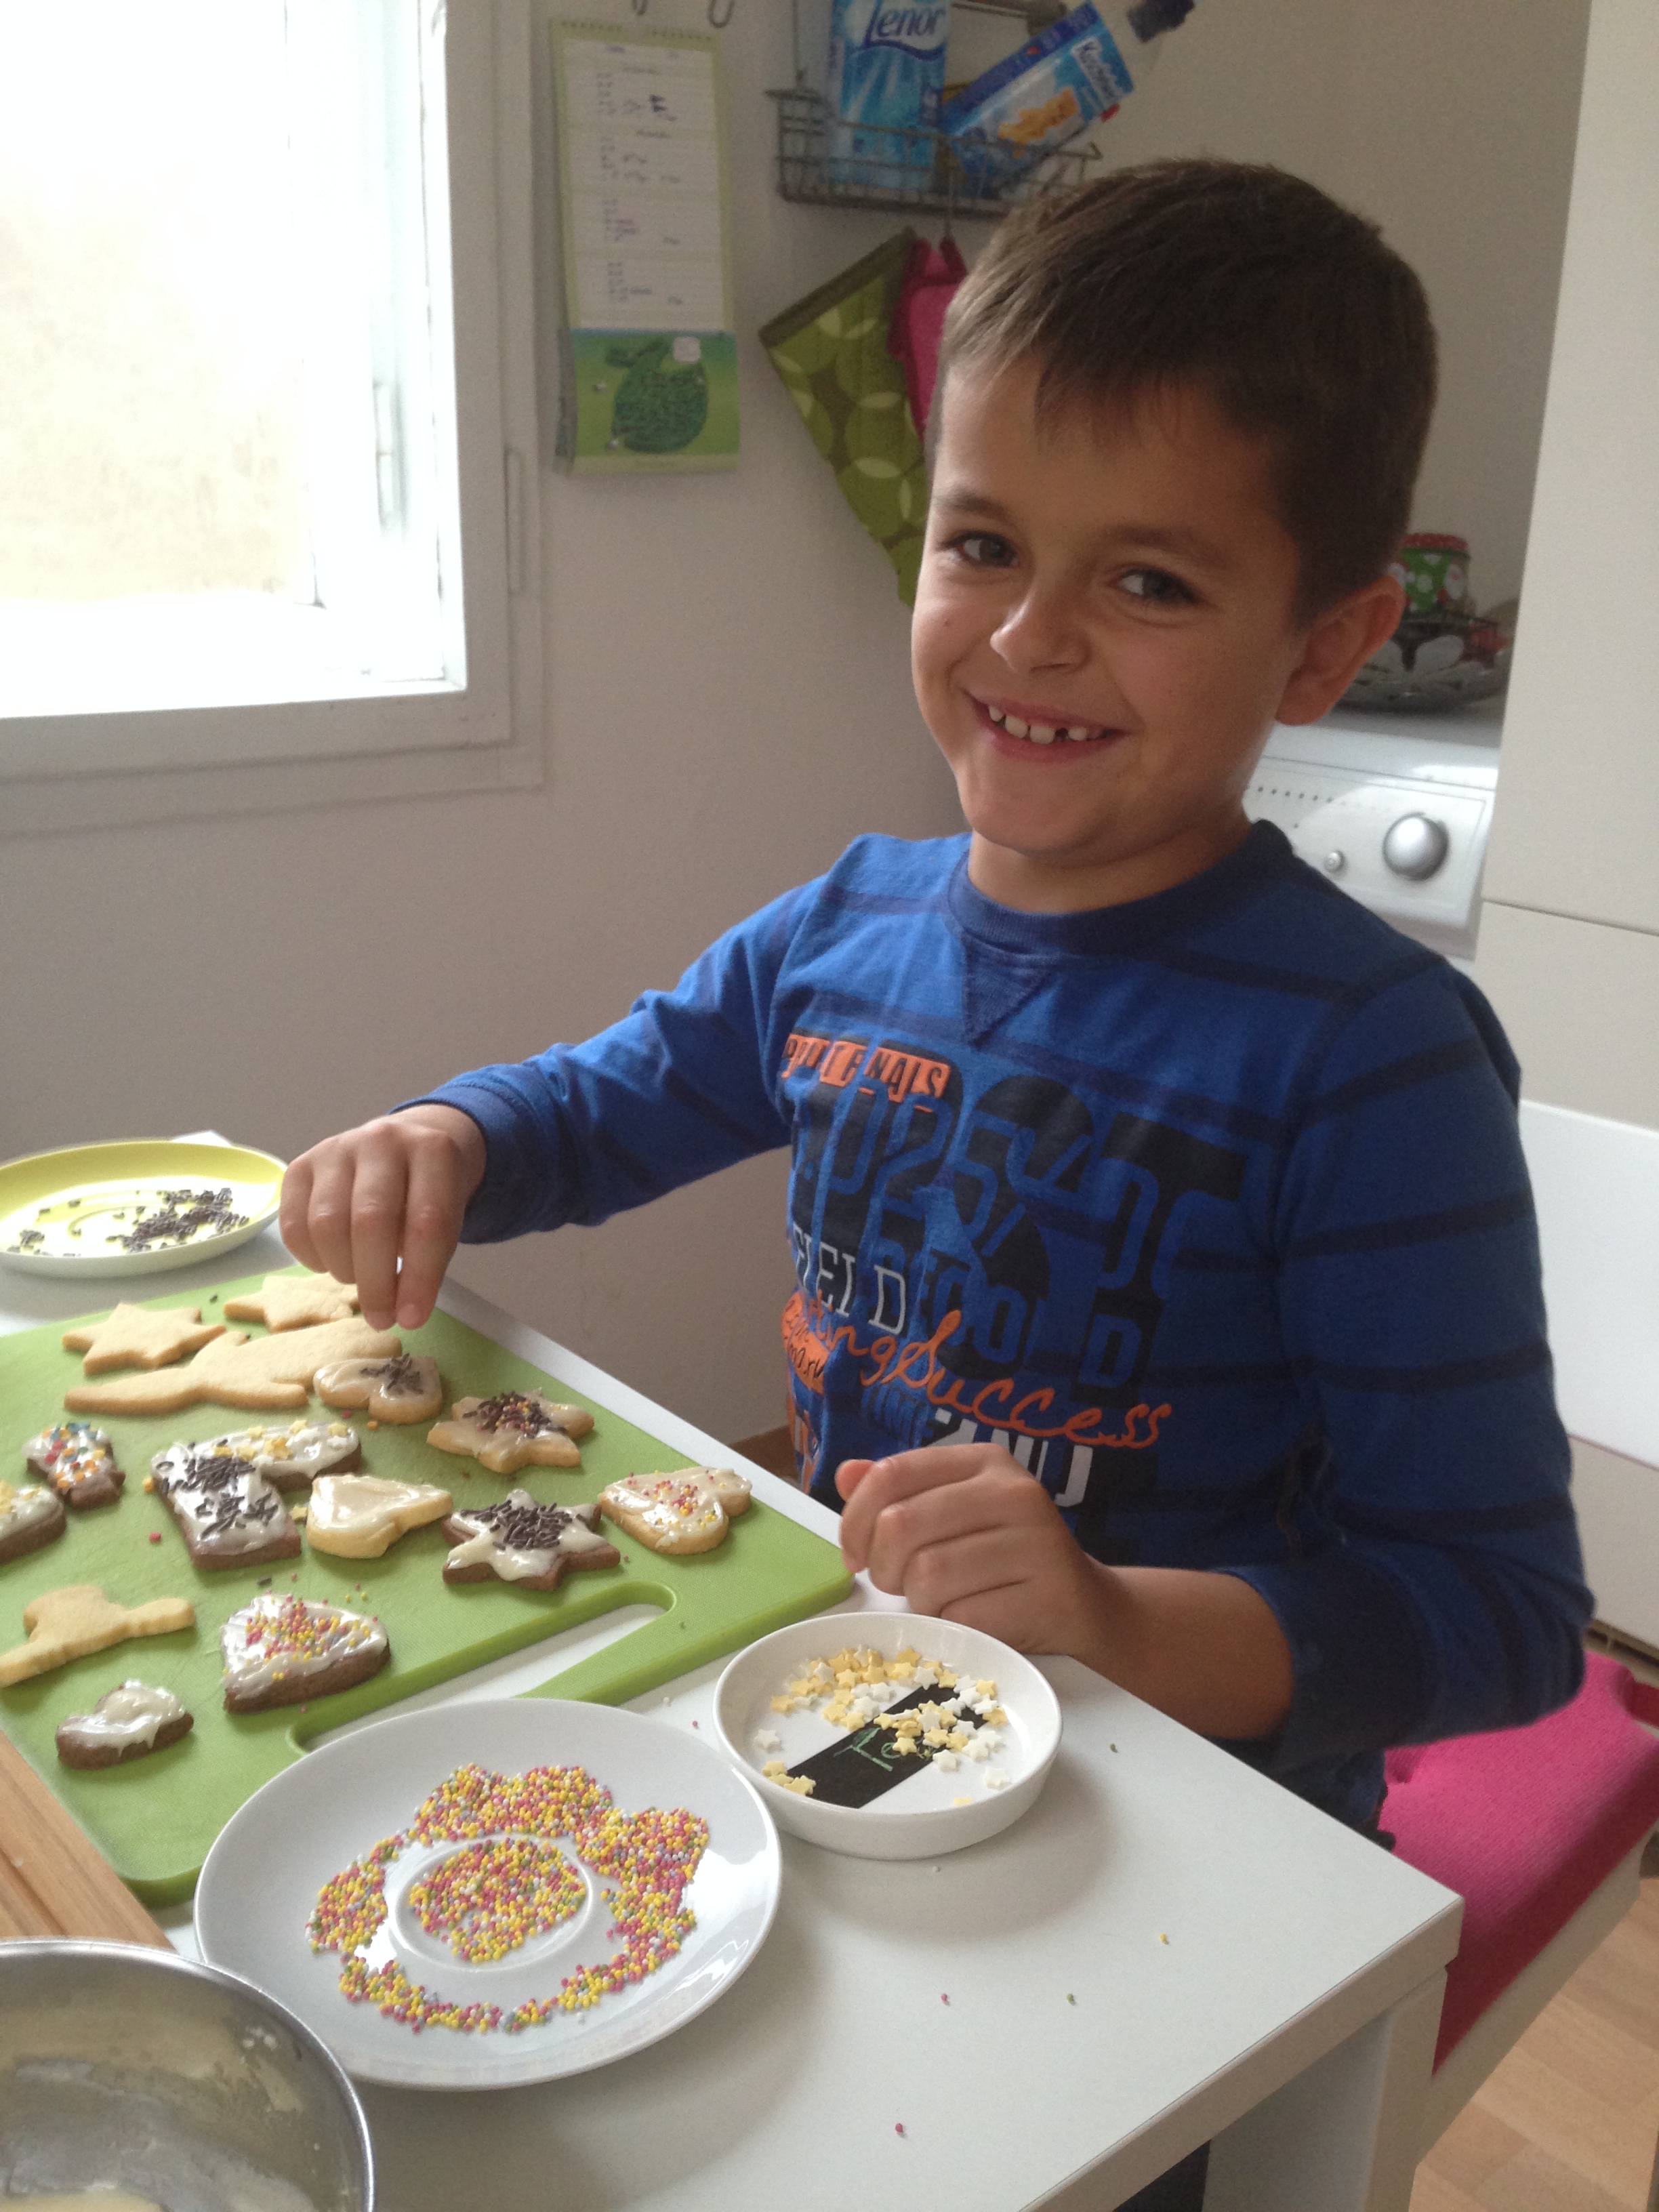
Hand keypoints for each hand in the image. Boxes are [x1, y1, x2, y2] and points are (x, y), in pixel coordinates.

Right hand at [278, 1106, 486, 1331]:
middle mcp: (383, 1140)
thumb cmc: (426, 1193)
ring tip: (359, 1281)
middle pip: (371, 1221)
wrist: (403, 1146)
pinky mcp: (300, 1165)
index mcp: (433, 1150)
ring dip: (343, 1269)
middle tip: (381, 1317)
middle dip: (375, 1282)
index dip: (420, 1277)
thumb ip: (428, 1258)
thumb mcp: (447, 1218)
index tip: (412, 1319)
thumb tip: (401, 1313)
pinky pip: (293, 1224)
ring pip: (326, 1224)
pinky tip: (331, 1263)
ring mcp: (337, 1148)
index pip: (428, 1221)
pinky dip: (310, 1258)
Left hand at [835, 1444, 1112, 1664]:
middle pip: (901, 1525)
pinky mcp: (1046, 1596)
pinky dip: (952, 1627)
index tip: (855, 1554)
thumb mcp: (953, 1513)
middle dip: (883, 1567)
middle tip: (897, 1584)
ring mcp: (1035, 1542)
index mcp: (984, 1461)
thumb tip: (845, 1474)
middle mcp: (1013, 1491)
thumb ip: (900, 1493)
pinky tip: (970, 1621)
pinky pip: (962, 1617)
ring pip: (927, 1575)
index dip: (855, 1519)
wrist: (1085, 1605)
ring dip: (918, 1601)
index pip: (892, 1473)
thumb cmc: (1003, 1558)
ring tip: (940, 1601)